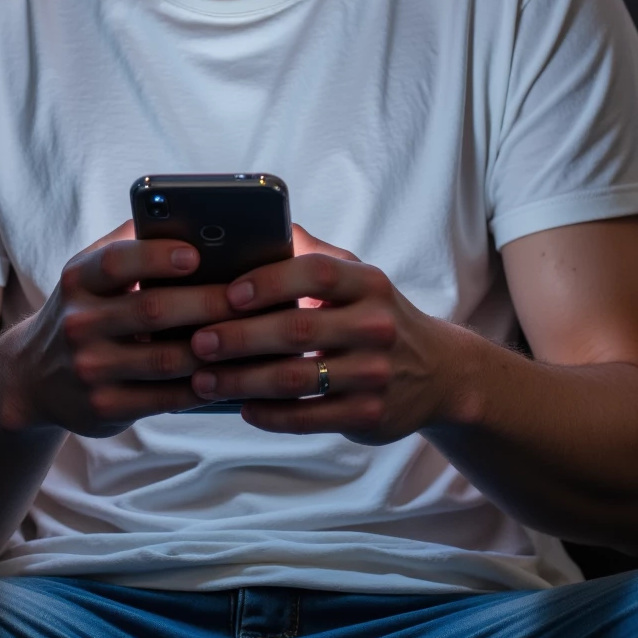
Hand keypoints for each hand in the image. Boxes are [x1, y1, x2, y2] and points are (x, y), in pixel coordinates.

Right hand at [7, 221, 240, 435]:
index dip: (157, 256)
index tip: (196, 253)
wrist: (34, 377)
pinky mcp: (105, 407)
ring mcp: (90, 369)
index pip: (117, 261)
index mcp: (79, 279)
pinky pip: (165, 397)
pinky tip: (231, 372)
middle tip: (251, 296)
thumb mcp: (90, 274)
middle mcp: (79, 323)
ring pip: (165, 358)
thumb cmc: (85, 310)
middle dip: (208, 301)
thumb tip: (191, 214)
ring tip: (253, 333)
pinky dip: (203, 385)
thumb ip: (131, 243)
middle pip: (152, 309)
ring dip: (214, 347)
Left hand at [187, 224, 455, 441]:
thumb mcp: (358, 278)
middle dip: (239, 336)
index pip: (315, 273)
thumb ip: (313, 253)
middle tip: (197, 341)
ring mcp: (374, 373)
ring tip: (204, 380)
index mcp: (367, 283)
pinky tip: (242, 408)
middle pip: (296, 329)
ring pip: (296, 378)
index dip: (269, 282)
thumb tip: (265, 219)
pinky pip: (309, 417)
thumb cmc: (377, 316)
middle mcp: (375, 326)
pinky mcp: (370, 414)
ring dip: (243, 381)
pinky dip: (271, 415)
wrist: (440, 372)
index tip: (228, 292)